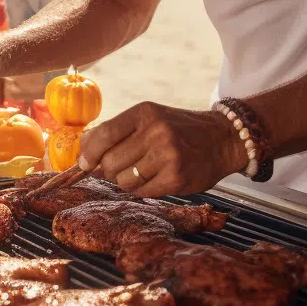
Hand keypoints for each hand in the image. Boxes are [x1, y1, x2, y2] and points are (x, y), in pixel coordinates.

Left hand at [78, 102, 247, 196]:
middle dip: (109, 169)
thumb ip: (117, 131)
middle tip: (121, 167)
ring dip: (126, 181)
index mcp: (144, 113)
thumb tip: (83, 148)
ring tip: (142, 172)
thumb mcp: (149, 118)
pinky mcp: (177, 178)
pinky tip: (154, 179)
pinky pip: (141, 192)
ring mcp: (167, 156)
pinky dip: (142, 190)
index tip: (84, 163)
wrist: (222, 139)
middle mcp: (156, 132)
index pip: (103, 134)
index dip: (88, 153)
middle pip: (109, 162)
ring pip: (123, 180)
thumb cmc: (178, 130)